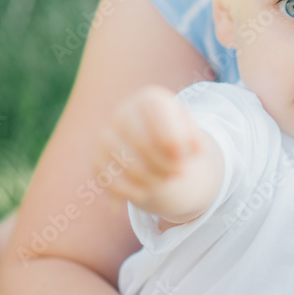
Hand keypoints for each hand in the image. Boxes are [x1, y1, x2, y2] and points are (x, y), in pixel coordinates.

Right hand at [94, 85, 219, 219]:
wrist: (142, 129)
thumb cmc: (171, 127)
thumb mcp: (187, 126)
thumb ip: (194, 136)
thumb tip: (197, 150)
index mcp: (148, 101)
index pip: (159, 123)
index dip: (173, 145)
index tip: (184, 159)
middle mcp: (122, 115)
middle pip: (144, 147)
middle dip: (166, 166)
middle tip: (180, 174)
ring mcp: (105, 137)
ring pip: (128, 167)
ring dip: (152, 181)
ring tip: (166, 181)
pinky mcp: (96, 160)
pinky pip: (111, 181)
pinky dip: (130, 192)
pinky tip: (146, 193)